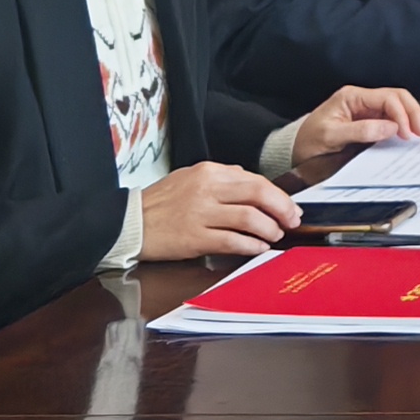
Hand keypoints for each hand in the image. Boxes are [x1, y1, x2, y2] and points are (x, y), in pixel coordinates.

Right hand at [141, 162, 296, 260]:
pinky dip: (251, 245)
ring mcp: (201, 214)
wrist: (127, 223)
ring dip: (270, 229)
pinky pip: (232, 241)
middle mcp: (207, 189)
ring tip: (275, 236)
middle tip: (292, 221)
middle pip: (259, 194)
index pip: (255, 180)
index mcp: (208, 172)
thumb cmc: (160, 203)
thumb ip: (221, 179)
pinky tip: (259, 248)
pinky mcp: (194, 238)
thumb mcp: (189, 178)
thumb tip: (251, 183)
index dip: (278, 195)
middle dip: (282, 209)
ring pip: (250, 218)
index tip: (290, 207)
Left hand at [285, 86, 419, 175]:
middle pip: (397, 97)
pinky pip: (391, 118)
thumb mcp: (331, 137)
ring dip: (410, 118)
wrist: (296, 149)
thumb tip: (391, 127)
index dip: (401, 114)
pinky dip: (403, 125)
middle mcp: (362, 99)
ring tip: (417, 135)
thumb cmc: (309, 141)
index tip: (407, 134)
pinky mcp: (368, 120)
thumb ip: (360, 131)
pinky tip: (407, 136)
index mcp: (352, 96)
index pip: (387, 98)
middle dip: (412, 113)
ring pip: (398, 106)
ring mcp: (366, 109)